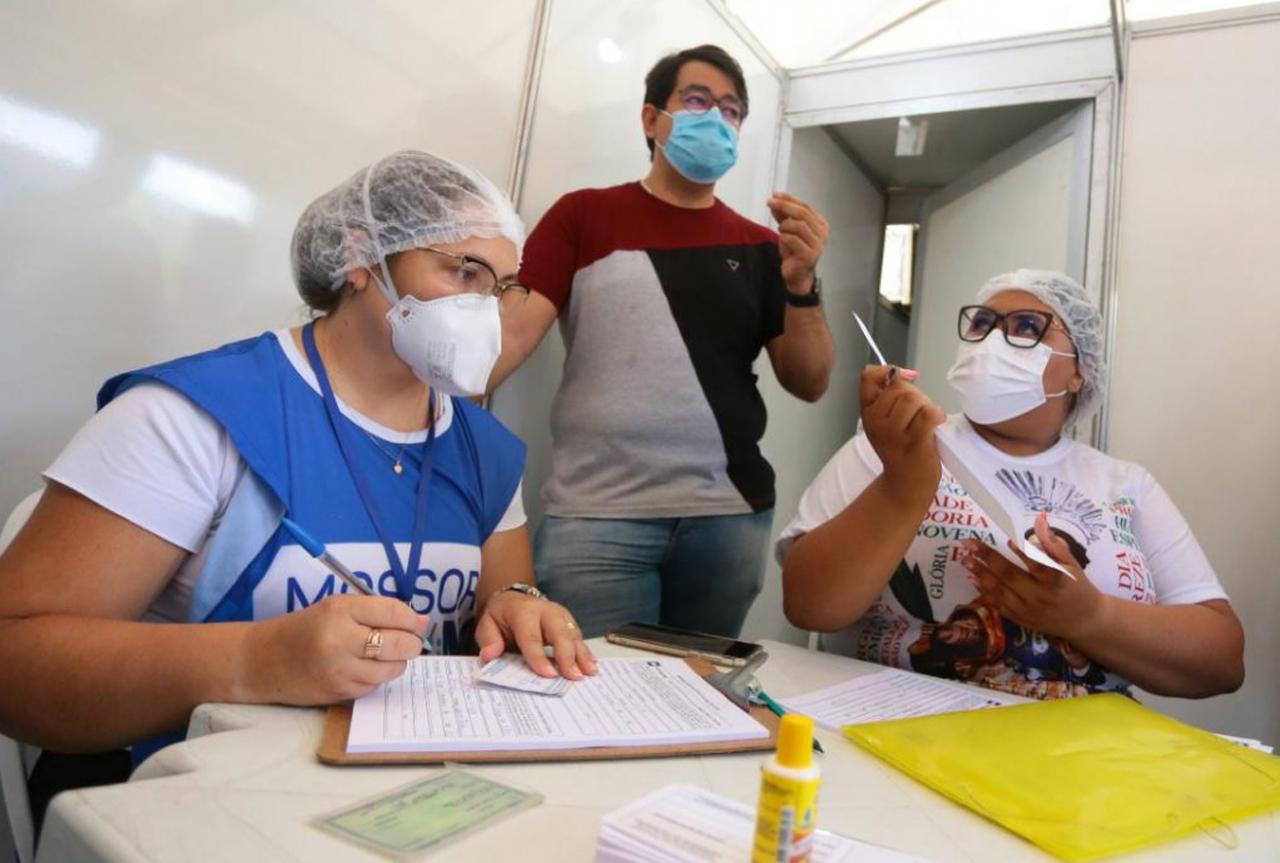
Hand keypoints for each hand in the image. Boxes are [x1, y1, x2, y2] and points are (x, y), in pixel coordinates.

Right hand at [243, 594, 426, 704]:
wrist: (261, 661)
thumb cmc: (303, 629)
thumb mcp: (335, 608)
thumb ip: (375, 611)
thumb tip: (420, 622)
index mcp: (339, 610)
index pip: (393, 613)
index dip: (412, 620)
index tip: (418, 623)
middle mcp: (340, 640)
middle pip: (399, 643)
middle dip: (411, 643)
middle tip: (409, 641)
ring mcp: (340, 670)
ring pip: (392, 669)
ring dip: (397, 662)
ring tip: (384, 654)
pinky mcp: (339, 693)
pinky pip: (375, 686)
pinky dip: (377, 677)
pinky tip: (363, 668)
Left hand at [475, 591, 597, 679]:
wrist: (514, 600)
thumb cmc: (501, 617)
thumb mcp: (487, 624)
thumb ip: (488, 640)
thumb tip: (489, 656)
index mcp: (523, 612)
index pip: (531, 636)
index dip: (539, 656)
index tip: (548, 674)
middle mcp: (546, 611)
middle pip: (560, 632)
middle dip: (567, 655)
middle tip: (573, 676)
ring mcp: (560, 616)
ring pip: (573, 634)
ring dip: (582, 654)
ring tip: (589, 672)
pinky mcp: (569, 622)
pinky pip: (578, 637)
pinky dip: (585, 652)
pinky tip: (591, 666)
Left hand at [768, 192, 828, 292]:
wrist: (796, 275)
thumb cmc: (794, 252)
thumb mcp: (788, 230)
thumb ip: (783, 215)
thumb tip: (775, 201)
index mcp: (820, 224)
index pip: (805, 206)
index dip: (789, 199)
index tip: (775, 195)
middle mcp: (822, 233)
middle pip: (803, 213)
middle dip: (784, 206)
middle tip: (771, 203)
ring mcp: (818, 245)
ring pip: (799, 225)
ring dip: (785, 225)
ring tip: (780, 231)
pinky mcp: (809, 255)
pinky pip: (793, 240)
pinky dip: (784, 237)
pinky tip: (782, 240)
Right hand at [859, 365, 944, 495]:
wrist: (906, 483)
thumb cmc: (900, 448)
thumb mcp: (884, 421)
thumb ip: (889, 396)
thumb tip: (903, 373)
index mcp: (868, 413)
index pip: (867, 377)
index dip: (888, 371)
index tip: (902, 378)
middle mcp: (876, 422)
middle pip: (898, 387)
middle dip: (914, 393)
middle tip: (918, 412)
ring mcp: (894, 433)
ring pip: (913, 398)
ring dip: (926, 405)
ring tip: (926, 420)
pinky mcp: (914, 442)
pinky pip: (929, 413)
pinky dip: (937, 415)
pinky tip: (936, 425)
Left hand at [960, 513, 1107, 640]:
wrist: (1084, 621)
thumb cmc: (1077, 587)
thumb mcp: (1072, 564)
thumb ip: (1054, 545)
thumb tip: (1039, 521)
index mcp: (1056, 581)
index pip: (1037, 565)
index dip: (1023, 552)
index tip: (1008, 539)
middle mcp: (1040, 598)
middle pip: (1010, 576)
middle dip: (987, 558)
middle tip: (968, 544)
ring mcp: (1029, 611)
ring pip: (999, 591)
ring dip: (979, 573)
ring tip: (964, 558)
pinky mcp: (1021, 620)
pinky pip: (999, 605)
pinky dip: (984, 591)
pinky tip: (972, 578)